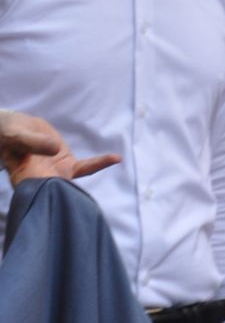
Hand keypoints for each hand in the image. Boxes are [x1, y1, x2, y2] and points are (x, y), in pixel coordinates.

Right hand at [0, 110, 120, 186]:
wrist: (10, 130)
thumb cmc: (9, 134)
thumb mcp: (16, 136)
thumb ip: (33, 142)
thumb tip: (57, 149)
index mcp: (25, 177)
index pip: (41, 188)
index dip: (54, 191)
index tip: (63, 188)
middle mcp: (42, 179)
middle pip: (63, 190)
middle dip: (79, 191)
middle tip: (98, 177)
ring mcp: (56, 172)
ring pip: (77, 176)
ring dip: (95, 169)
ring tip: (115, 158)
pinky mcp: (65, 163)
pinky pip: (84, 167)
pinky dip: (99, 163)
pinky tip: (116, 159)